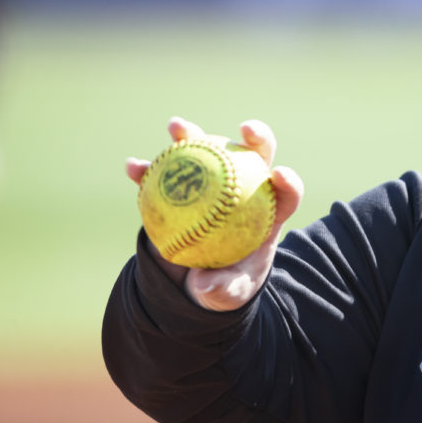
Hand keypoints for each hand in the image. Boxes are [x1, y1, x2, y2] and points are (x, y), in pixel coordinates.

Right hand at [125, 117, 303, 311]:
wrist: (193, 282)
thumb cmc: (223, 286)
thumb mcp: (226, 295)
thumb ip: (222, 290)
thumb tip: (206, 283)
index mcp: (266, 213)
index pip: (285, 193)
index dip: (287, 181)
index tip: (279, 174)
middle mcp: (245, 189)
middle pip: (256, 156)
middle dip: (257, 135)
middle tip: (244, 128)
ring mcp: (213, 183)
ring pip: (208, 151)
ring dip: (193, 134)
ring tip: (175, 127)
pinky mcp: (183, 186)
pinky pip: (165, 173)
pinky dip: (149, 169)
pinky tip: (133, 168)